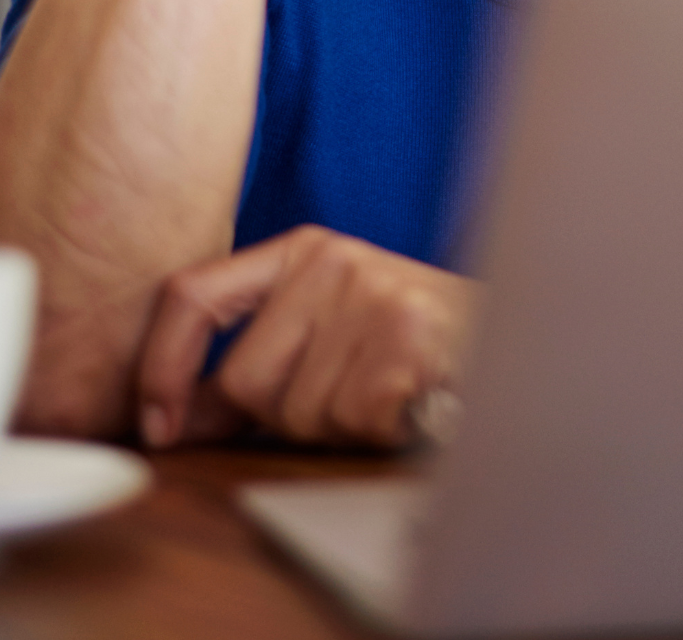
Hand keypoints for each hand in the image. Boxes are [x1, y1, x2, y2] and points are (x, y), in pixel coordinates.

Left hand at [134, 225, 474, 449]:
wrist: (524, 336)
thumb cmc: (417, 341)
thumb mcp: (328, 329)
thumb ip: (251, 366)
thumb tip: (170, 419)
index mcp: (303, 250)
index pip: (192, 295)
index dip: (161, 367)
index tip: (158, 423)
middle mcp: (332, 261)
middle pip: (245, 379)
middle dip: (284, 415)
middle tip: (347, 395)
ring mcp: (372, 295)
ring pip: (298, 412)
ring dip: (338, 426)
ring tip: (387, 393)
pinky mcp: (407, 338)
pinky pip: (352, 421)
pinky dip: (380, 430)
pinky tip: (410, 402)